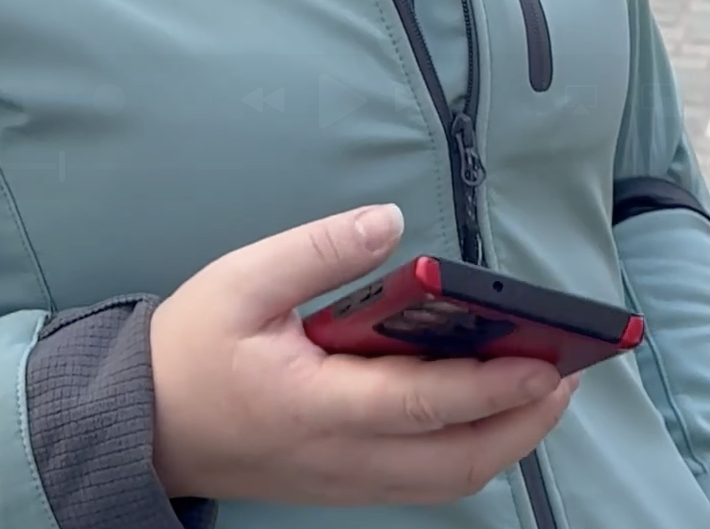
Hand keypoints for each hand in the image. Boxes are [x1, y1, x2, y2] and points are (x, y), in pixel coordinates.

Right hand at [148, 203, 581, 506]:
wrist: (144, 426)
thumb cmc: (189, 351)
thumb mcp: (239, 282)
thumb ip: (315, 252)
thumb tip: (387, 223)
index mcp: (314, 404)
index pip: (422, 403)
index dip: (491, 384)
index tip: (543, 359)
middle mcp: (341, 456)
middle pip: (457, 459)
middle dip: (523, 423)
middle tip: (565, 375)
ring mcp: (346, 480)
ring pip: (449, 480)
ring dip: (507, 443)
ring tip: (542, 391)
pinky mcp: (346, 485)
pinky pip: (426, 484)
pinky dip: (470, 455)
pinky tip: (488, 416)